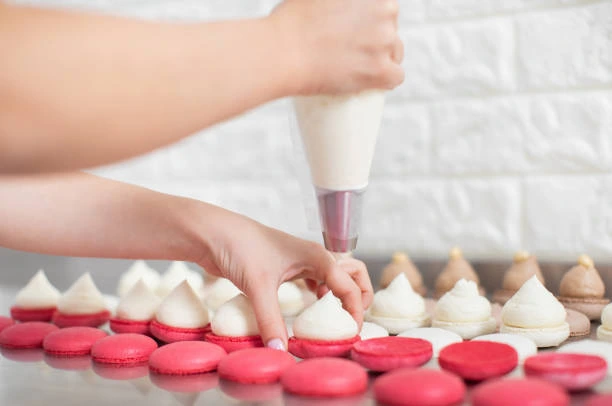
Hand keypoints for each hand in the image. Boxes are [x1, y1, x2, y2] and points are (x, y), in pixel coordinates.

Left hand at [193, 206, 372, 349]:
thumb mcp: (258, 286)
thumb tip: (280, 351)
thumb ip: (271, 321)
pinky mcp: (284, 267)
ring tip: (332, 318)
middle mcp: (312, 256)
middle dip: (359, 294)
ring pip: (333, 276)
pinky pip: (313, 280)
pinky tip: (309, 306)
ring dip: (339, 295)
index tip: (351, 331)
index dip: (356, 309)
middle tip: (351, 319)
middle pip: (352, 272)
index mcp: (316, 256)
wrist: (212, 232)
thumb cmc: (239, 247)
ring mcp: (299, 261)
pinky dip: (319, 294)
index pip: (349, 284)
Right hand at [270, 0, 403, 93]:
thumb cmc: (290, 22)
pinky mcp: (381, 69)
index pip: (384, 7)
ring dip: (383, 60)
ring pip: (396, 53)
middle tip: (356, 51)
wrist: (283, 52)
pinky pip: (397, 77)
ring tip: (362, 68)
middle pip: (391, 28)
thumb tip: (328, 8)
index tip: (360, 31)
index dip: (372, 20)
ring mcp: (385, 41)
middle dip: (378, 39)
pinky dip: (387, 81)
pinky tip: (376, 83)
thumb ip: (329, 1)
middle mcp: (385, 11)